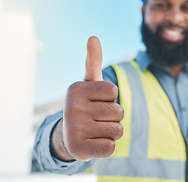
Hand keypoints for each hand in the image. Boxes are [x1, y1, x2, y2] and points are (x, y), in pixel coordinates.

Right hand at [51, 36, 122, 160]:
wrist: (69, 135)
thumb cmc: (86, 105)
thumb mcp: (89, 83)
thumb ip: (93, 61)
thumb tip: (93, 37)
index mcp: (75, 89)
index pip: (113, 91)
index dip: (110, 98)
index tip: (96, 100)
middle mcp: (71, 108)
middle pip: (118, 111)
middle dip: (113, 116)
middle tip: (96, 118)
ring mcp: (74, 130)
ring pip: (118, 130)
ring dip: (112, 131)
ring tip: (95, 129)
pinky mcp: (78, 150)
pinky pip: (110, 147)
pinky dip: (106, 146)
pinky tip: (93, 143)